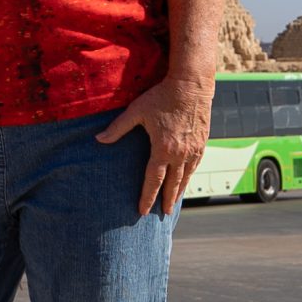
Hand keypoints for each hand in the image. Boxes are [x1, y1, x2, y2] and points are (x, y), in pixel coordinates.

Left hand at [98, 75, 211, 215]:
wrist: (191, 85)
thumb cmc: (161, 96)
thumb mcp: (137, 111)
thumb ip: (118, 127)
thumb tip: (98, 139)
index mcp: (162, 149)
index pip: (153, 180)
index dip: (147, 197)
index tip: (142, 211)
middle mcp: (180, 154)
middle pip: (172, 184)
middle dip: (166, 201)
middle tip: (163, 215)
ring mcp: (193, 150)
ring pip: (186, 177)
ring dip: (179, 191)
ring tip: (173, 203)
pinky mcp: (202, 143)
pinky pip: (195, 166)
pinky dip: (189, 176)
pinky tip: (186, 180)